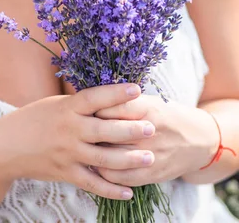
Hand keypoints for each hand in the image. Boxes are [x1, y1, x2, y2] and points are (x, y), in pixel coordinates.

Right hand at [0, 84, 158, 200]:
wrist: (6, 146)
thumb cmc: (33, 119)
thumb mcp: (55, 104)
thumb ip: (80, 104)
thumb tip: (108, 96)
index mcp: (67, 108)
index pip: (94, 98)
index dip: (116, 93)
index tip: (137, 89)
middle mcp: (69, 130)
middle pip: (104, 130)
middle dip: (130, 129)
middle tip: (151, 128)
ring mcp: (68, 153)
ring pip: (103, 159)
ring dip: (128, 160)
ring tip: (150, 158)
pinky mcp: (65, 173)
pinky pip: (92, 184)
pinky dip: (111, 190)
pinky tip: (129, 192)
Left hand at [93, 94, 218, 186]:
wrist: (198, 140)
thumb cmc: (166, 115)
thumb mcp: (149, 101)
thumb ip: (123, 102)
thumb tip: (92, 103)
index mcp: (145, 108)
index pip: (109, 107)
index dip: (93, 110)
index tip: (83, 111)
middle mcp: (148, 131)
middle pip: (108, 132)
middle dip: (90, 132)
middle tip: (79, 130)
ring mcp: (150, 153)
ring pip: (112, 156)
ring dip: (95, 154)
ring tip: (85, 149)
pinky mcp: (152, 173)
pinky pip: (122, 177)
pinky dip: (106, 174)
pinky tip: (98, 167)